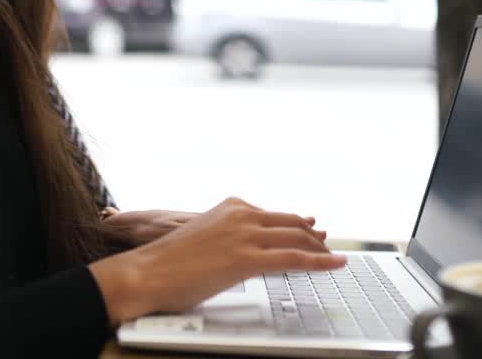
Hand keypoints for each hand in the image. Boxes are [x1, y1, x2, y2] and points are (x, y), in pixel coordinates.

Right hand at [89, 197, 345, 324]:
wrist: (146, 272)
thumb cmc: (166, 264)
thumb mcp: (201, 238)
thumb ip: (223, 238)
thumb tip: (235, 253)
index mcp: (228, 207)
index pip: (272, 214)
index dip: (295, 223)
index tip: (309, 228)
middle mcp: (240, 214)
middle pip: (290, 222)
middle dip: (312, 234)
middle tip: (326, 243)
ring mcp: (245, 235)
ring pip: (297, 237)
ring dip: (320, 248)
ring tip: (333, 257)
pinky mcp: (248, 258)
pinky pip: (294, 258)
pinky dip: (320, 261)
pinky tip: (334, 265)